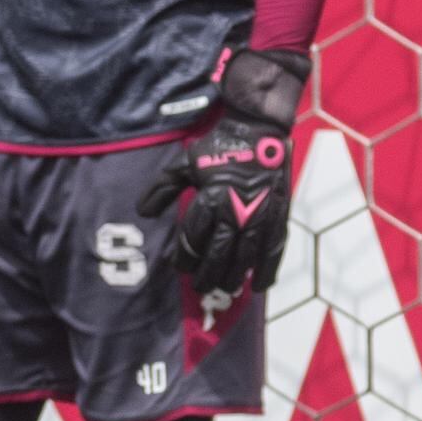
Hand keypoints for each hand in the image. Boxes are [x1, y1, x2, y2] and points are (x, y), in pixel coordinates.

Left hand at [141, 46, 307, 299]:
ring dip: (234, 277)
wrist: (259, 130)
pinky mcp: (279, 216)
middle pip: (219, 254)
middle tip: (200, 286)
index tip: (179, 266)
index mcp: (211, 199)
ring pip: (246, 257)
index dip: (184, 257)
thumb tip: (143, 212)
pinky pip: (275, 250)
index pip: (194, 239)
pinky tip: (259, 287)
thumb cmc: (219, 147)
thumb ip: (162, 188)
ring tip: (224, 289)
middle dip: (208, 274)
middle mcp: (236, 212)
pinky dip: (268, 271)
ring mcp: (260, 216)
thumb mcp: (185, 164)